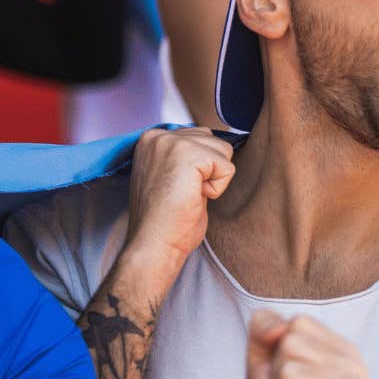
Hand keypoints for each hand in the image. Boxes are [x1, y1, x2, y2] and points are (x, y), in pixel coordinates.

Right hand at [125, 128, 236, 270]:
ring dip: (213, 179)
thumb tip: (215, 146)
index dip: (199, 168)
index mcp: (152, 139)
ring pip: (224, 151)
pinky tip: (194, 198)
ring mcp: (172, 142)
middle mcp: (159, 135)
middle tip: (183, 193)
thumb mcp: (172, 175)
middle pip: (214, 141)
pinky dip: (217, 189)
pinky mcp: (189, 155)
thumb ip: (186, 156)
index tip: (175, 188)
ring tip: (188, 194)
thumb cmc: (165, 219)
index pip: (199, 137)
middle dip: (208, 170)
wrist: (154, 243)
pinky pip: (227, 168)